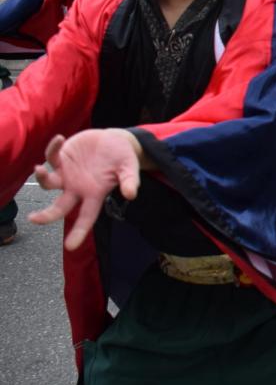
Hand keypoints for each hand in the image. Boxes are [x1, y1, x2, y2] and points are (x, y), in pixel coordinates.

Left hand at [30, 131, 141, 250]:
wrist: (114, 140)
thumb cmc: (123, 158)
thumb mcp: (129, 168)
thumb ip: (130, 180)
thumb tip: (131, 194)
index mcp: (94, 194)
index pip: (86, 217)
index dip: (78, 232)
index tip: (70, 246)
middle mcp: (77, 188)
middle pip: (59, 207)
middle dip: (46, 215)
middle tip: (34, 219)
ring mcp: (67, 174)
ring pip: (48, 183)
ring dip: (41, 178)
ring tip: (39, 169)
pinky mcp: (61, 158)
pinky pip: (51, 157)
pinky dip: (52, 149)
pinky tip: (59, 138)